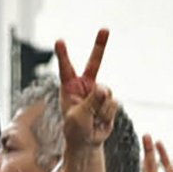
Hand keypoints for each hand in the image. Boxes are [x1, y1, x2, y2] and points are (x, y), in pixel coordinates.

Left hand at [56, 30, 115, 150]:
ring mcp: (98, 92)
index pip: (66, 68)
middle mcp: (85, 85)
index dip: (63, 55)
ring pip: (106, 92)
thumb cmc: (75, 130)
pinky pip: (113, 103)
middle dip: (100, 45)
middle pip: (94, 62)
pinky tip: (100, 121)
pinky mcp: (109, 101)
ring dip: (101, 108)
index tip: (59, 41)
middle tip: (105, 29)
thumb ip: (90, 102)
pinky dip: (107, 114)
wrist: (87, 143)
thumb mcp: (78, 117)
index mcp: (70, 87)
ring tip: (92, 119)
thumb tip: (104, 89)